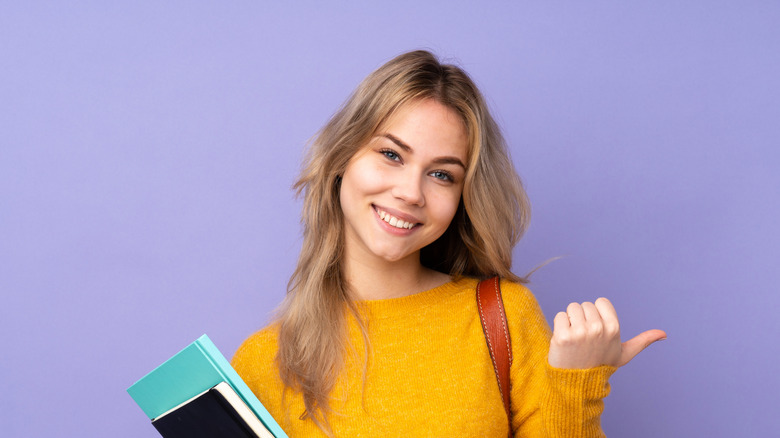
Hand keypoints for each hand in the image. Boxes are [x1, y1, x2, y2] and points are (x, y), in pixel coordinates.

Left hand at [547, 297, 665, 368]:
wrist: (578, 382)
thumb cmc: (601, 365)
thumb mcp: (624, 354)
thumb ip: (642, 341)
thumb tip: (664, 334)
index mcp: (614, 328)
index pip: (601, 301)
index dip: (597, 314)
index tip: (597, 330)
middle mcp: (598, 328)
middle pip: (584, 305)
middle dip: (583, 318)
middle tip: (584, 339)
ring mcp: (580, 332)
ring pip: (571, 308)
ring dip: (570, 321)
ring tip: (575, 339)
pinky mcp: (563, 336)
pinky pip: (559, 316)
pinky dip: (560, 326)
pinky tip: (564, 341)